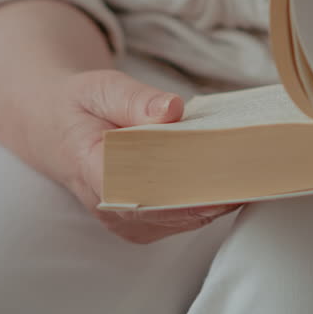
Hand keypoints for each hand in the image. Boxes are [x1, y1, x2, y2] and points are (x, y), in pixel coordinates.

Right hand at [36, 69, 238, 243]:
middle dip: (213, 191)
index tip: (220, 174)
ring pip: (182, 219)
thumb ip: (134, 99)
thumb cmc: (80, 106)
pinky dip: (210, 202)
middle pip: (169, 209)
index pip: (139, 188)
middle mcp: (108, 207)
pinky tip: (235, 180)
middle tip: (254, 168)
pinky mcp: (143, 225)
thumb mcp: (100, 87)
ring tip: (254, 172)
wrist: (58, 130)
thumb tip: (172, 109)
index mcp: (89, 168)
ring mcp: (126, 222)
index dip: (183, 187)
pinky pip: (183, 220)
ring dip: (217, 198)